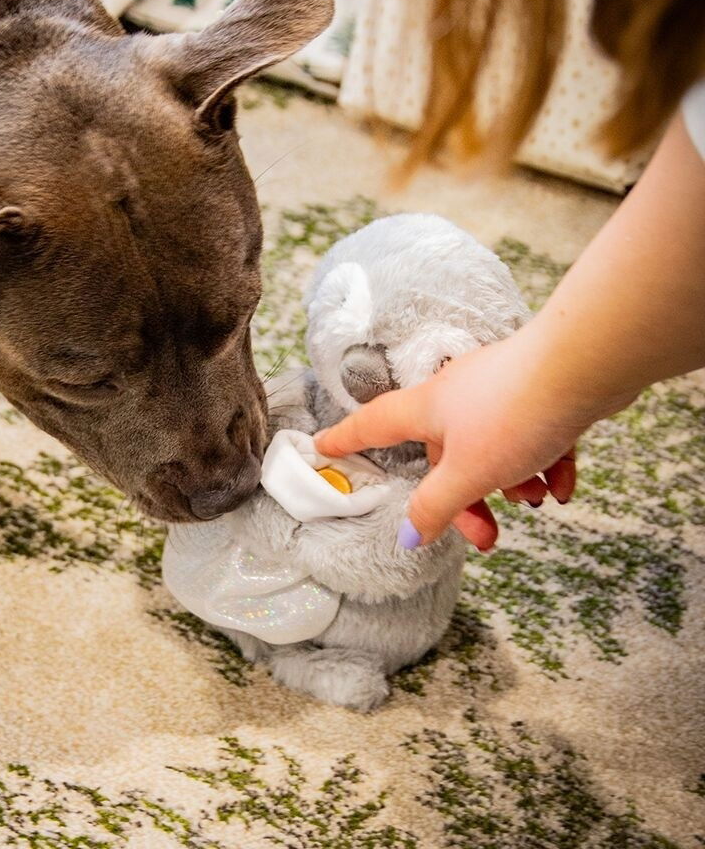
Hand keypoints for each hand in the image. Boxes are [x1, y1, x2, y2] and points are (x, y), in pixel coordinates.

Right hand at [312, 331, 588, 551]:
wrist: (582, 368)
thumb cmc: (513, 415)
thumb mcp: (468, 473)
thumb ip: (437, 506)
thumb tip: (411, 535)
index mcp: (425, 409)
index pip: (372, 426)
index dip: (346, 440)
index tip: (322, 446)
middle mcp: (454, 396)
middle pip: (444, 454)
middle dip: (466, 498)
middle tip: (487, 536)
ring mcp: (495, 390)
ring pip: (491, 447)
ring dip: (510, 482)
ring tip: (536, 499)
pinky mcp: (536, 391)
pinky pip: (530, 435)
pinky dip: (542, 463)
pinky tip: (560, 484)